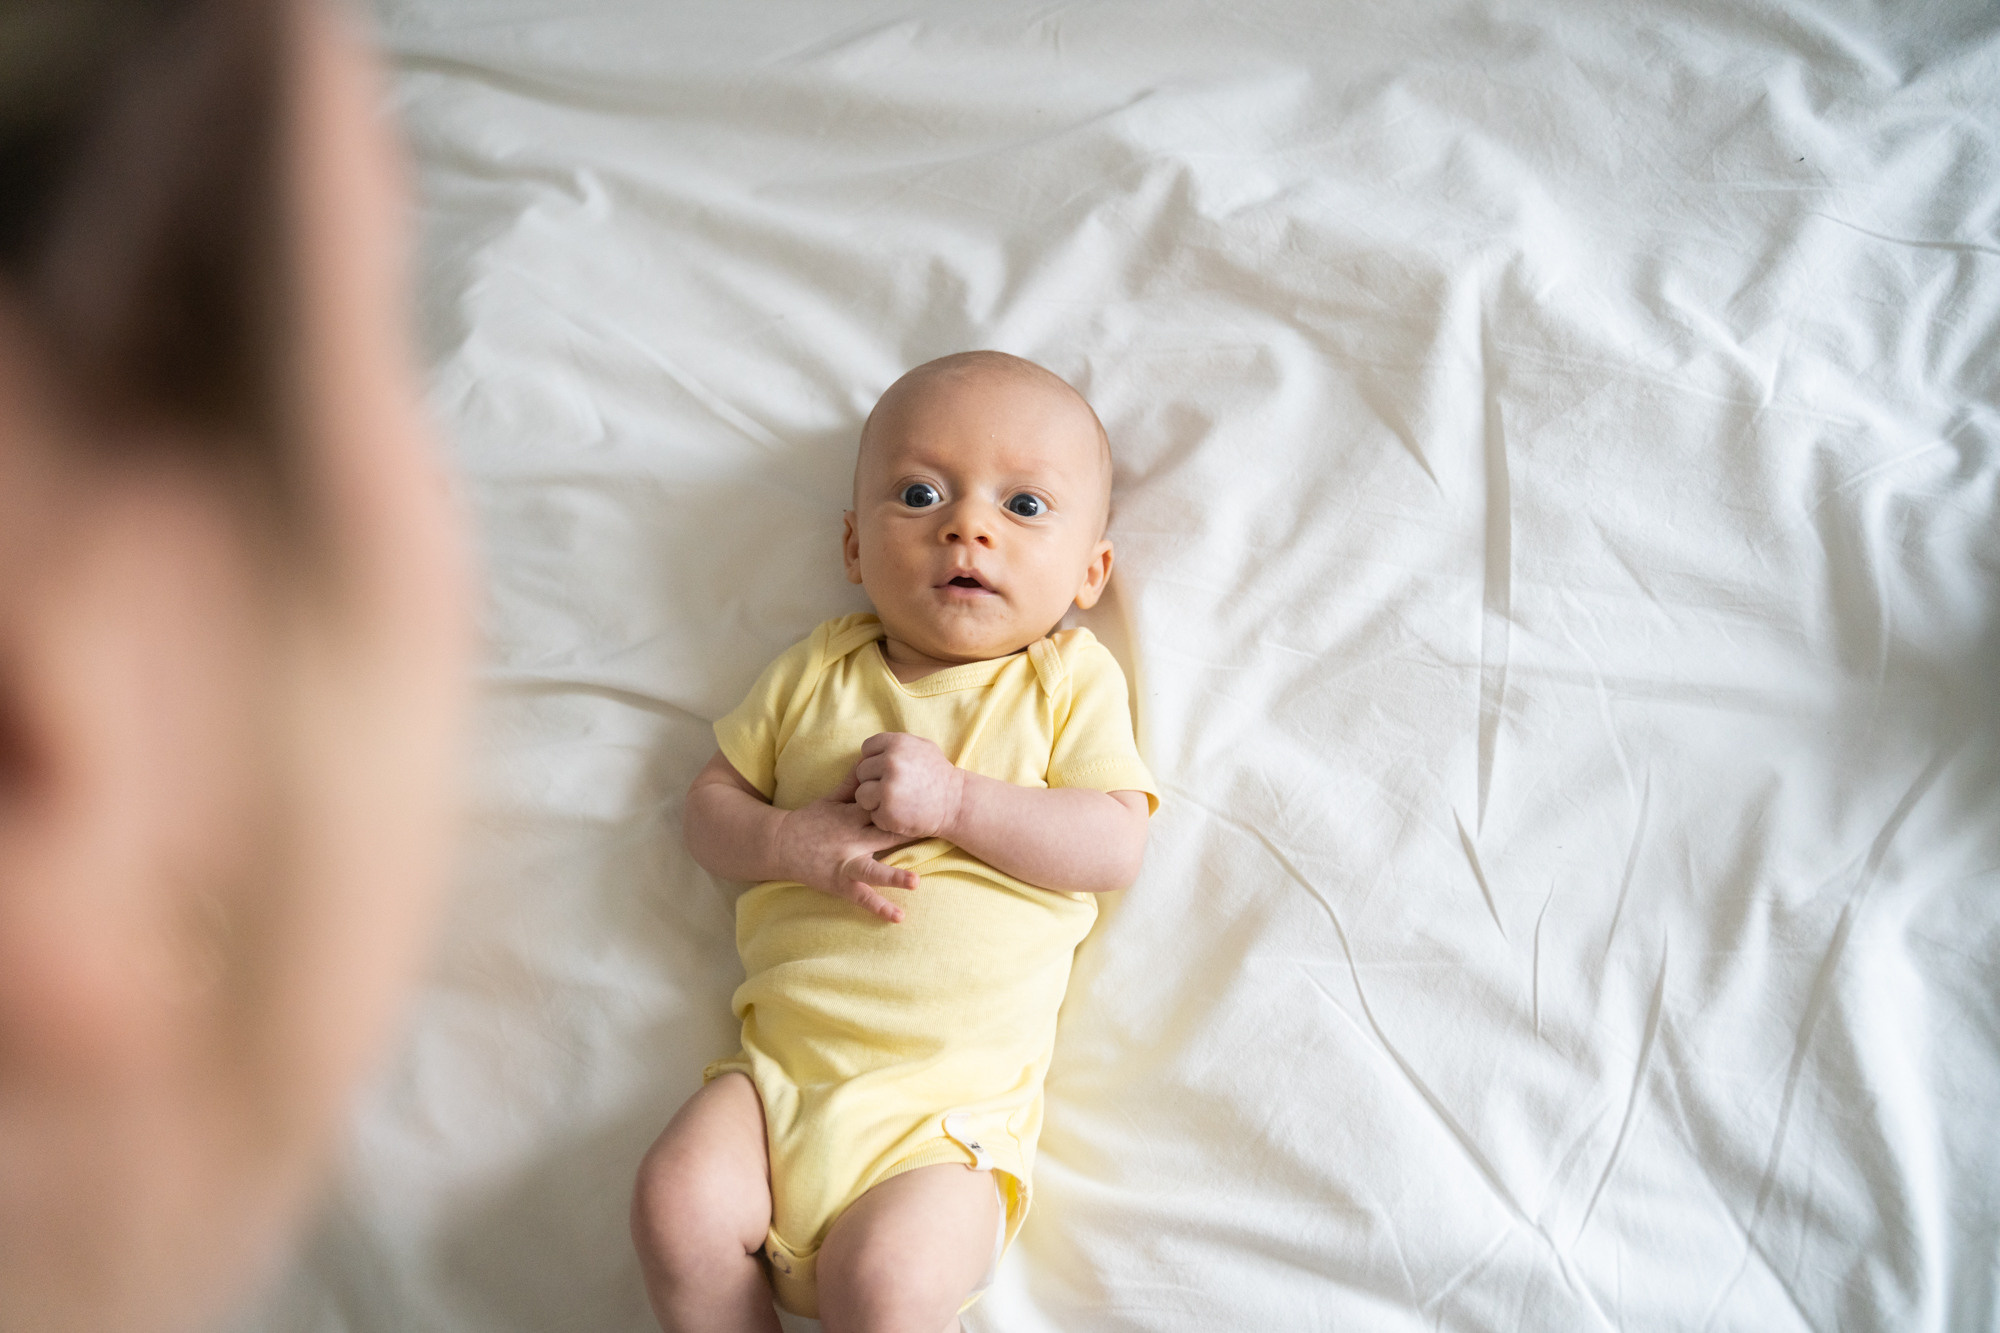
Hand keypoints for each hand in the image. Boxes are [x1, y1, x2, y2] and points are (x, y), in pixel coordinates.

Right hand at [772, 774, 918, 922]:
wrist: (778, 843)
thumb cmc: (808, 821)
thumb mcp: (829, 799)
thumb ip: (850, 784)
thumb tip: (868, 763)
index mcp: (851, 816)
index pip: (884, 809)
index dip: (907, 807)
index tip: (932, 803)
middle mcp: (851, 840)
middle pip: (885, 837)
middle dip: (910, 837)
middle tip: (936, 834)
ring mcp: (845, 863)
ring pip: (873, 871)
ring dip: (894, 876)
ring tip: (915, 882)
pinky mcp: (839, 883)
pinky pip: (862, 897)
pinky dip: (879, 908)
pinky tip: (899, 917)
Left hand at [852, 732, 966, 840]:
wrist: (956, 803)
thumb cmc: (937, 774)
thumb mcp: (921, 747)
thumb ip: (894, 745)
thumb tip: (868, 750)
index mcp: (897, 744)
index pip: (867, 748)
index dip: (875, 760)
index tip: (889, 770)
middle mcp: (891, 763)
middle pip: (861, 772)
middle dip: (874, 780)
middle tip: (895, 788)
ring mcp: (888, 789)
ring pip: (861, 794)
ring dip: (874, 801)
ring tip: (895, 801)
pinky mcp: (888, 812)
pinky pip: (872, 814)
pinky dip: (884, 817)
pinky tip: (901, 814)